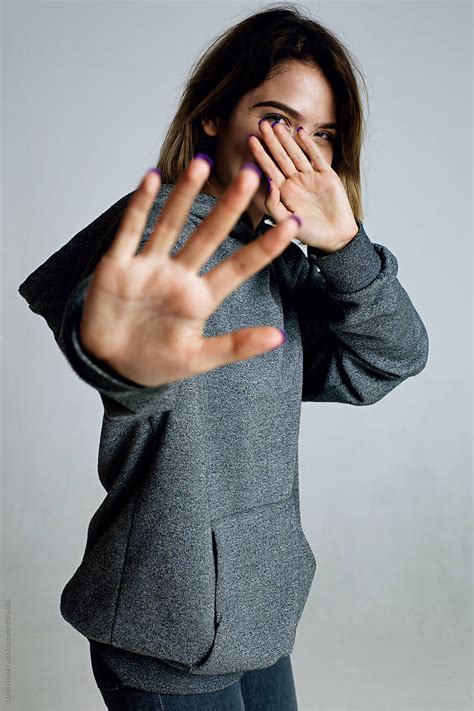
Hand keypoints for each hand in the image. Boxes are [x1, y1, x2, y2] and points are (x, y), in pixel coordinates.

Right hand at [79, 158, 302, 386]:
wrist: (109, 366)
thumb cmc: (155, 364)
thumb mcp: (198, 359)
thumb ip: (235, 347)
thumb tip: (279, 337)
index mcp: (200, 298)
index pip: (239, 267)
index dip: (264, 247)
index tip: (292, 225)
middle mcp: (178, 276)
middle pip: (209, 235)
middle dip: (230, 206)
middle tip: (252, 175)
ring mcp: (148, 267)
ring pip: (170, 224)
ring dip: (185, 195)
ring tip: (203, 164)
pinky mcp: (117, 266)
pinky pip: (130, 231)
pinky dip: (140, 206)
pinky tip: (153, 179)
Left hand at [247, 120, 358, 252]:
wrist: (334, 237)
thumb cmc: (309, 232)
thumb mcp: (285, 221)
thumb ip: (273, 203)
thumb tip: (267, 181)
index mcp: (283, 191)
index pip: (268, 168)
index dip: (260, 153)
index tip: (250, 139)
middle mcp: (295, 181)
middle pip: (280, 156)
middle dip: (271, 140)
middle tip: (262, 123)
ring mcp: (310, 177)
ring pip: (296, 154)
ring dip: (287, 139)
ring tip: (277, 124)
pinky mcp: (326, 175)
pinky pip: (316, 157)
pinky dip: (309, 145)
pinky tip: (300, 133)